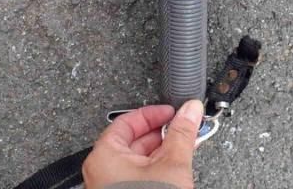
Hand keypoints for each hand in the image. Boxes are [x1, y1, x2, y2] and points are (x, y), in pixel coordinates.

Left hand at [82, 100, 203, 188]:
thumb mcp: (172, 165)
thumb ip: (182, 133)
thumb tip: (190, 111)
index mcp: (105, 156)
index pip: (128, 121)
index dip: (153, 113)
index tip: (172, 112)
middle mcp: (102, 170)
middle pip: (133, 140)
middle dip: (162, 133)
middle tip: (183, 128)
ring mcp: (111, 186)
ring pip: (138, 159)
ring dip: (163, 151)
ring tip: (185, 148)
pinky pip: (138, 175)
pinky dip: (158, 168)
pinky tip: (176, 168)